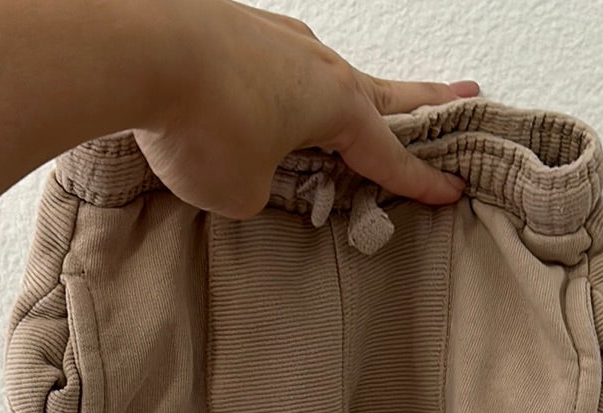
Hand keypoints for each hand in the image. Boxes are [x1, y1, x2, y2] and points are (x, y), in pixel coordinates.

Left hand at [129, 0, 479, 218]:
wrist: (139, 48)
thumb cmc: (202, 124)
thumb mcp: (242, 192)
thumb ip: (260, 187)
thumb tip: (249, 169)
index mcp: (337, 106)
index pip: (390, 157)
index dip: (421, 182)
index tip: (452, 191)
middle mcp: (315, 64)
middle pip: (382, 93)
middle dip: (425, 101)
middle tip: (464, 93)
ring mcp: (274, 40)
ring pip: (323, 75)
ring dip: (342, 94)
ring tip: (352, 108)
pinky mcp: (230, 29)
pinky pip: (270, 67)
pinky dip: (279, 87)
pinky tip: (267, 95)